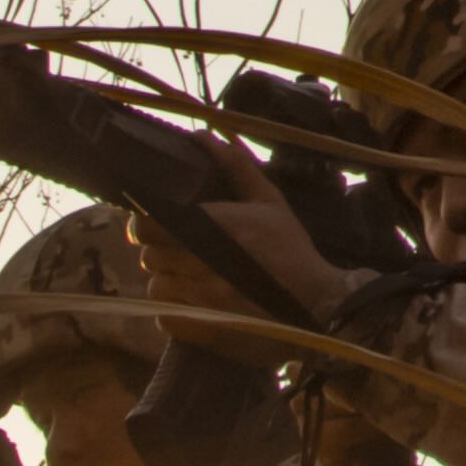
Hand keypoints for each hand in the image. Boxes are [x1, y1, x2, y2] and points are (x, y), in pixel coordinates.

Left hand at [128, 141, 355, 332]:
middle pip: (150, 256)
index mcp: (217, 226)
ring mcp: (201, 300)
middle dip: (162, 253)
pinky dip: (174, 313)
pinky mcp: (201, 330)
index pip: (149, 224)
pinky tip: (196, 306)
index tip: (158, 225)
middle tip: (182, 253)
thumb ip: (234, 166)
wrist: (318, 307)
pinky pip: (164, 319)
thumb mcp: (269, 202)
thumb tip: (200, 135)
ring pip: (156, 287)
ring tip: (191, 281)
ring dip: (169, 283)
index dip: (147, 224)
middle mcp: (204, 262)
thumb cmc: (291, 250)